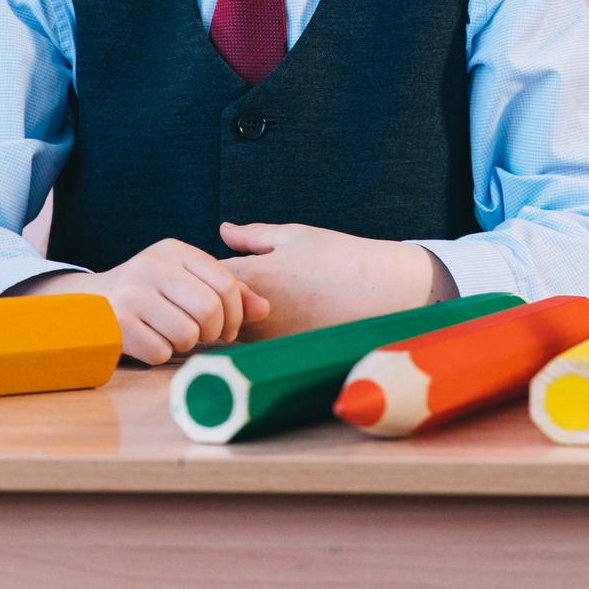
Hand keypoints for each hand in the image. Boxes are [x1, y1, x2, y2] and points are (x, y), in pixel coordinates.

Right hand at [9, 239, 269, 364]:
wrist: (89, 305)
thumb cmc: (150, 296)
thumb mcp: (185, 282)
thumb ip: (228, 293)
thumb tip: (266, 310)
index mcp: (174, 250)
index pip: (227, 283)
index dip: (236, 314)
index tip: (229, 329)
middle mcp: (151, 265)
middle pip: (210, 311)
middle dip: (213, 334)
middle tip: (202, 337)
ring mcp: (130, 293)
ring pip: (187, 335)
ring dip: (184, 345)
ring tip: (170, 335)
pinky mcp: (115, 322)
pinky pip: (160, 352)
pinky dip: (160, 354)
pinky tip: (148, 341)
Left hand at [218, 222, 456, 339]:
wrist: (384, 289)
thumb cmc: (341, 256)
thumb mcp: (296, 235)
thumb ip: (253, 236)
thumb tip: (223, 231)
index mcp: (255, 274)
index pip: (204, 278)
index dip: (204, 273)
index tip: (217, 268)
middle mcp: (257, 311)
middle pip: (211, 311)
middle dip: (214, 300)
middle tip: (235, 289)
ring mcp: (272, 339)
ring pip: (233, 334)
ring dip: (235, 321)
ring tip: (264, 304)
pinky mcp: (288, 356)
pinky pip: (258, 350)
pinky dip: (260, 338)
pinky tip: (282, 322)